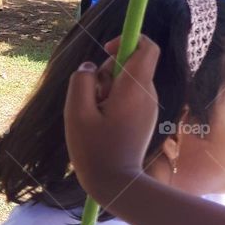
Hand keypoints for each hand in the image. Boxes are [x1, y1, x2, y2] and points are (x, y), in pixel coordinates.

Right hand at [64, 34, 161, 206]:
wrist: (116, 184)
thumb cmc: (93, 150)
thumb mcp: (76, 113)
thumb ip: (81, 82)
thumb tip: (91, 66)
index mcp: (134, 89)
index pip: (147, 47)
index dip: (128, 40)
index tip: (107, 50)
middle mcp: (147, 94)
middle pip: (131, 64)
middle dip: (108, 72)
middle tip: (92, 97)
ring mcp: (148, 108)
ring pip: (128, 82)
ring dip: (108, 89)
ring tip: (95, 115)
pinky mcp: (144, 119)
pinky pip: (129, 98)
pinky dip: (113, 102)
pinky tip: (102, 124)